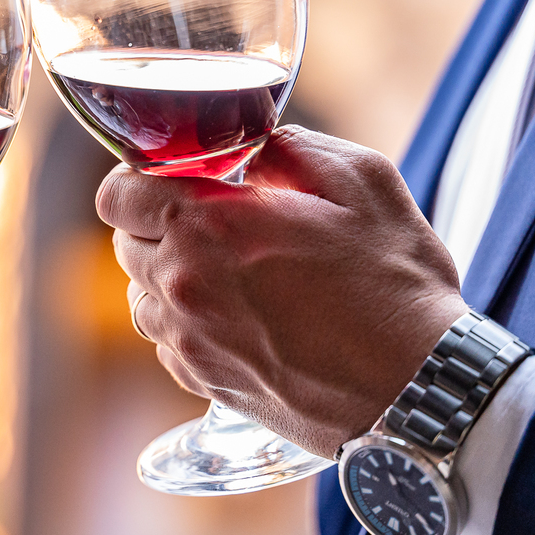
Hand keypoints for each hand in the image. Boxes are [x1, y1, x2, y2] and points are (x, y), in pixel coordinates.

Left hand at [96, 125, 467, 457]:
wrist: (419, 388)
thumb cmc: (394, 285)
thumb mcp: (359, 181)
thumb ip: (287, 148)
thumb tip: (248, 147)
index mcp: (208, 222)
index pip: (116, 194)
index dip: (137, 181)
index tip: (170, 182)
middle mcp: (183, 282)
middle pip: (125, 243)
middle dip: (158, 226)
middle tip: (213, 224)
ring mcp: (188, 339)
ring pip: (140, 296)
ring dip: (169, 277)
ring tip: (228, 274)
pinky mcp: (203, 381)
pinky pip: (166, 342)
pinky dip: (187, 326)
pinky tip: (239, 317)